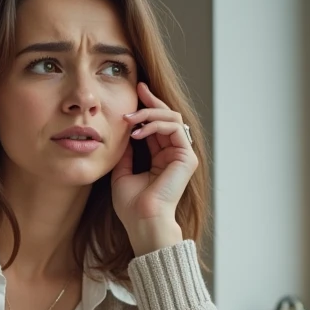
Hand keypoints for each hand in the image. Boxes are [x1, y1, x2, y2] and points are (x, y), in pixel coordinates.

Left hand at [112, 81, 197, 254]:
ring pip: (172, 118)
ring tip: (129, 118)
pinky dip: (155, 125)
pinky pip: (174, 129)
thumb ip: (126, 152)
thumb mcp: (122, 172)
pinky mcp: (187, 158)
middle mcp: (175, 154)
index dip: (147, 108)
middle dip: (152, 101)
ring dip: (149, 113)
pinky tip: (137, 132)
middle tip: (138, 88)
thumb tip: (123, 131)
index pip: (157, 126)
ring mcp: (183, 155)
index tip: (134, 92)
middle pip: (168, 117)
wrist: (142, 221)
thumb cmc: (131, 205)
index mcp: (161, 158)